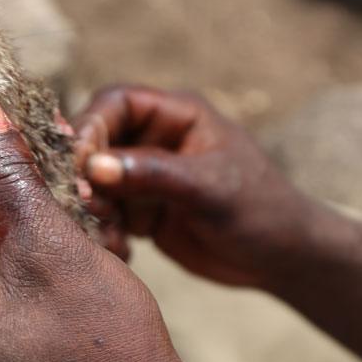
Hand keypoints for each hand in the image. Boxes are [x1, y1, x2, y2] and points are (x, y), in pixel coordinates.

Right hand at [74, 85, 312, 287]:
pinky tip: (122, 250)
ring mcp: (146, 176)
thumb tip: (94, 167)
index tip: (77, 162)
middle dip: (85, 172)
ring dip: (93, 208)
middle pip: (96, 141)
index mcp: (177, 115)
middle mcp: (155, 139)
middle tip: (86, 203)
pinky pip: (106, 214)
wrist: (284, 258)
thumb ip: (153, 174)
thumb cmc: (262, 210)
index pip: (116, 103)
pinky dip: (104, 231)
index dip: (90, 126)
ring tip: (109, 234)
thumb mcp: (210, 189)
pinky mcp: (142, 211)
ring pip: (96, 181)